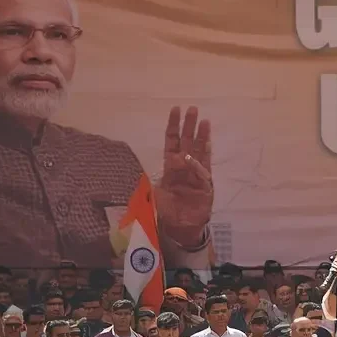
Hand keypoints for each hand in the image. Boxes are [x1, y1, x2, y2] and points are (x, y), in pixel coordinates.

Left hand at [155, 106, 213, 246]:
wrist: (180, 227)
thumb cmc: (167, 211)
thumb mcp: (151, 196)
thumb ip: (145, 187)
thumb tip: (131, 181)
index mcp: (171, 165)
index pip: (173, 140)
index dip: (174, 125)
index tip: (175, 109)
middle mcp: (184, 166)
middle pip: (188, 141)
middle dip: (190, 125)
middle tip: (193, 109)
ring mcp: (196, 174)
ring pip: (199, 151)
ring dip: (202, 136)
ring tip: (205, 121)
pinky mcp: (205, 185)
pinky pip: (203, 170)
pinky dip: (200, 161)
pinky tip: (200, 151)